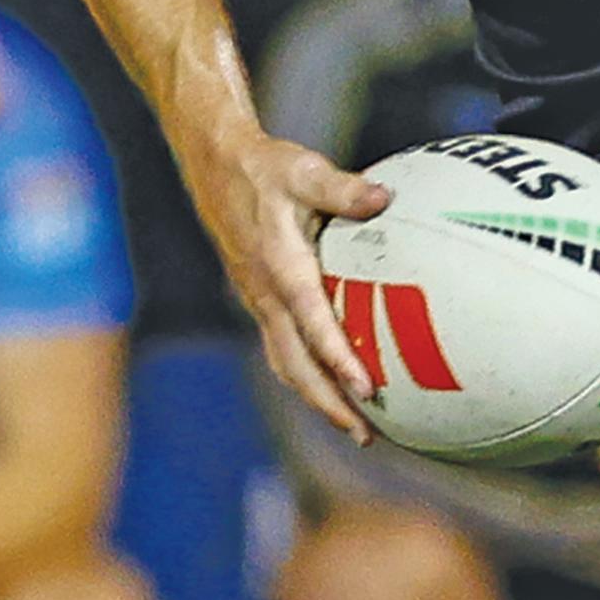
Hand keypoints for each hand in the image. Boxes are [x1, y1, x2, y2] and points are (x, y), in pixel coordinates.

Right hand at [187, 128, 390, 442]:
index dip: (339, 360)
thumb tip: (384, 197)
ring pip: (286, 364)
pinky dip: (307, 374)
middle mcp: (266, 295)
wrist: (215, 164)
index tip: (368, 390)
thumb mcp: (305, 171)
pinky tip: (332, 382)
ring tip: (354, 426)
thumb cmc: (266, 167)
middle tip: (365, 436)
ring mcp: (259, 300)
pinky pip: (282, 348)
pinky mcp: (259, 298)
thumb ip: (344, 189)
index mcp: (280, 269)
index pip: (313, 326)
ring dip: (318, 398)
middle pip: (295, 366)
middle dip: (328, 405)